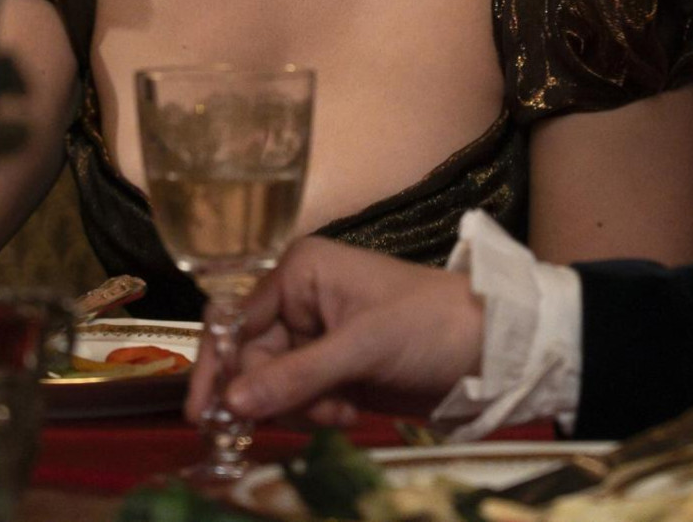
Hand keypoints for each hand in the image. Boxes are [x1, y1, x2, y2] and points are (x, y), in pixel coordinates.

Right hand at [185, 237, 483, 426]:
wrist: (490, 349)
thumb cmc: (427, 325)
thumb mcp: (363, 347)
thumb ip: (297, 375)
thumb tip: (232, 401)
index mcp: (300, 271)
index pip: (235, 317)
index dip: (216, 364)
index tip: (202, 413)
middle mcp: (299, 298)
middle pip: (250, 356)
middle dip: (269, 393)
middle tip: (296, 419)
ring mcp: (316, 335)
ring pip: (272, 383)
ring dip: (298, 406)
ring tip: (339, 409)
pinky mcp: (333, 367)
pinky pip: (298, 397)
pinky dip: (316, 412)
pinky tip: (348, 411)